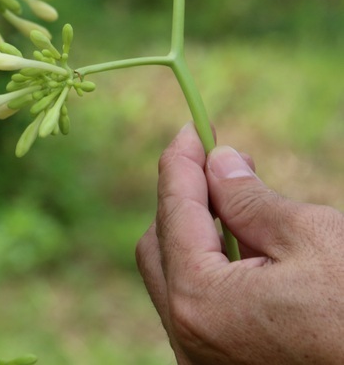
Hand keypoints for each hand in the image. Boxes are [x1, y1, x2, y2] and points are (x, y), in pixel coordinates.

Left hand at [135, 125, 343, 363]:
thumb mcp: (310, 238)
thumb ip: (250, 198)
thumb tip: (217, 163)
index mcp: (199, 299)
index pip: (174, 212)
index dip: (181, 163)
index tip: (193, 130)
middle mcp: (186, 335)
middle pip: (160, 245)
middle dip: (185, 199)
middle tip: (220, 164)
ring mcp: (200, 359)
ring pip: (175, 279)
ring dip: (198, 236)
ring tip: (239, 204)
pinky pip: (198, 309)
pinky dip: (211, 273)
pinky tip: (244, 250)